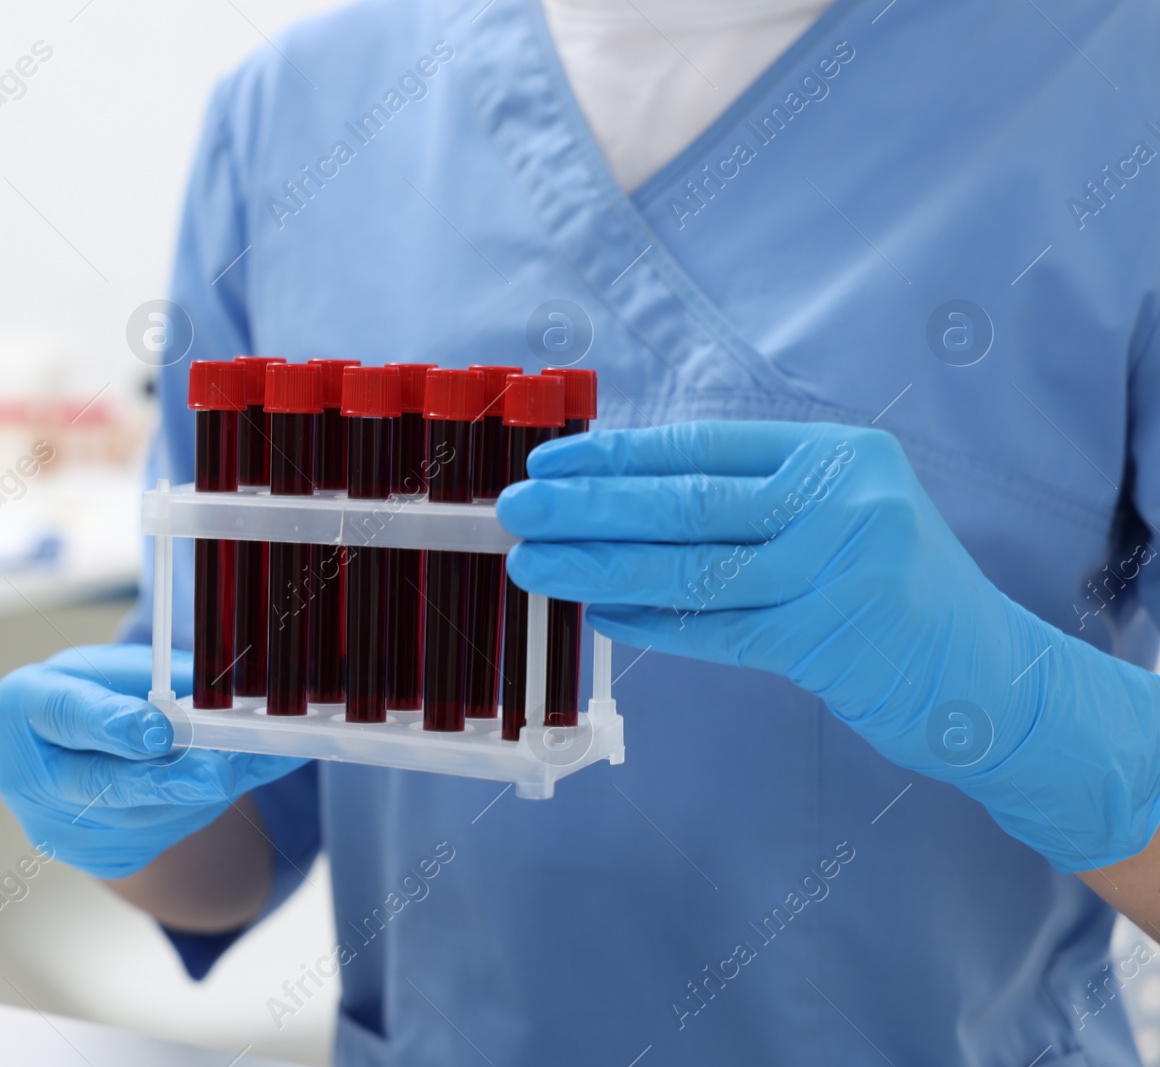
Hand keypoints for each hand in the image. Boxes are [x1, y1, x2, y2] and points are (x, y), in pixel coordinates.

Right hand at [0, 644, 305, 878]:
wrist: (92, 750)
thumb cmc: (105, 693)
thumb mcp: (122, 668)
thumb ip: (162, 677)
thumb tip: (227, 689)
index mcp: (23, 706)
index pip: (65, 716)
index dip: (113, 724)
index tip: (157, 732)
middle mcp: (30, 778)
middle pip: (100, 784)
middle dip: (164, 781)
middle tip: (217, 775)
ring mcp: (64, 828)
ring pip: (145, 815)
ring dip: (203, 791)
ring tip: (250, 763)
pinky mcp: (105, 857)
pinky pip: (167, 832)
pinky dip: (214, 803)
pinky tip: (252, 774)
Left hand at [498, 421, 1159, 871]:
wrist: (991, 674)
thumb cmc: (890, 588)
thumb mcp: (840, 515)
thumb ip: (752, 499)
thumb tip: (619, 496)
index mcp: (837, 453)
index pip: (701, 447)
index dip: (616, 456)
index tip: (548, 464)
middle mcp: (842, 500)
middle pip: (686, 503)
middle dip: (589, 508)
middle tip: (516, 511)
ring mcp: (839, 570)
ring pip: (690, 568)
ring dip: (600, 568)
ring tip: (532, 565)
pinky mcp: (831, 639)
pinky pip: (716, 630)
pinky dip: (652, 625)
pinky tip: (599, 616)